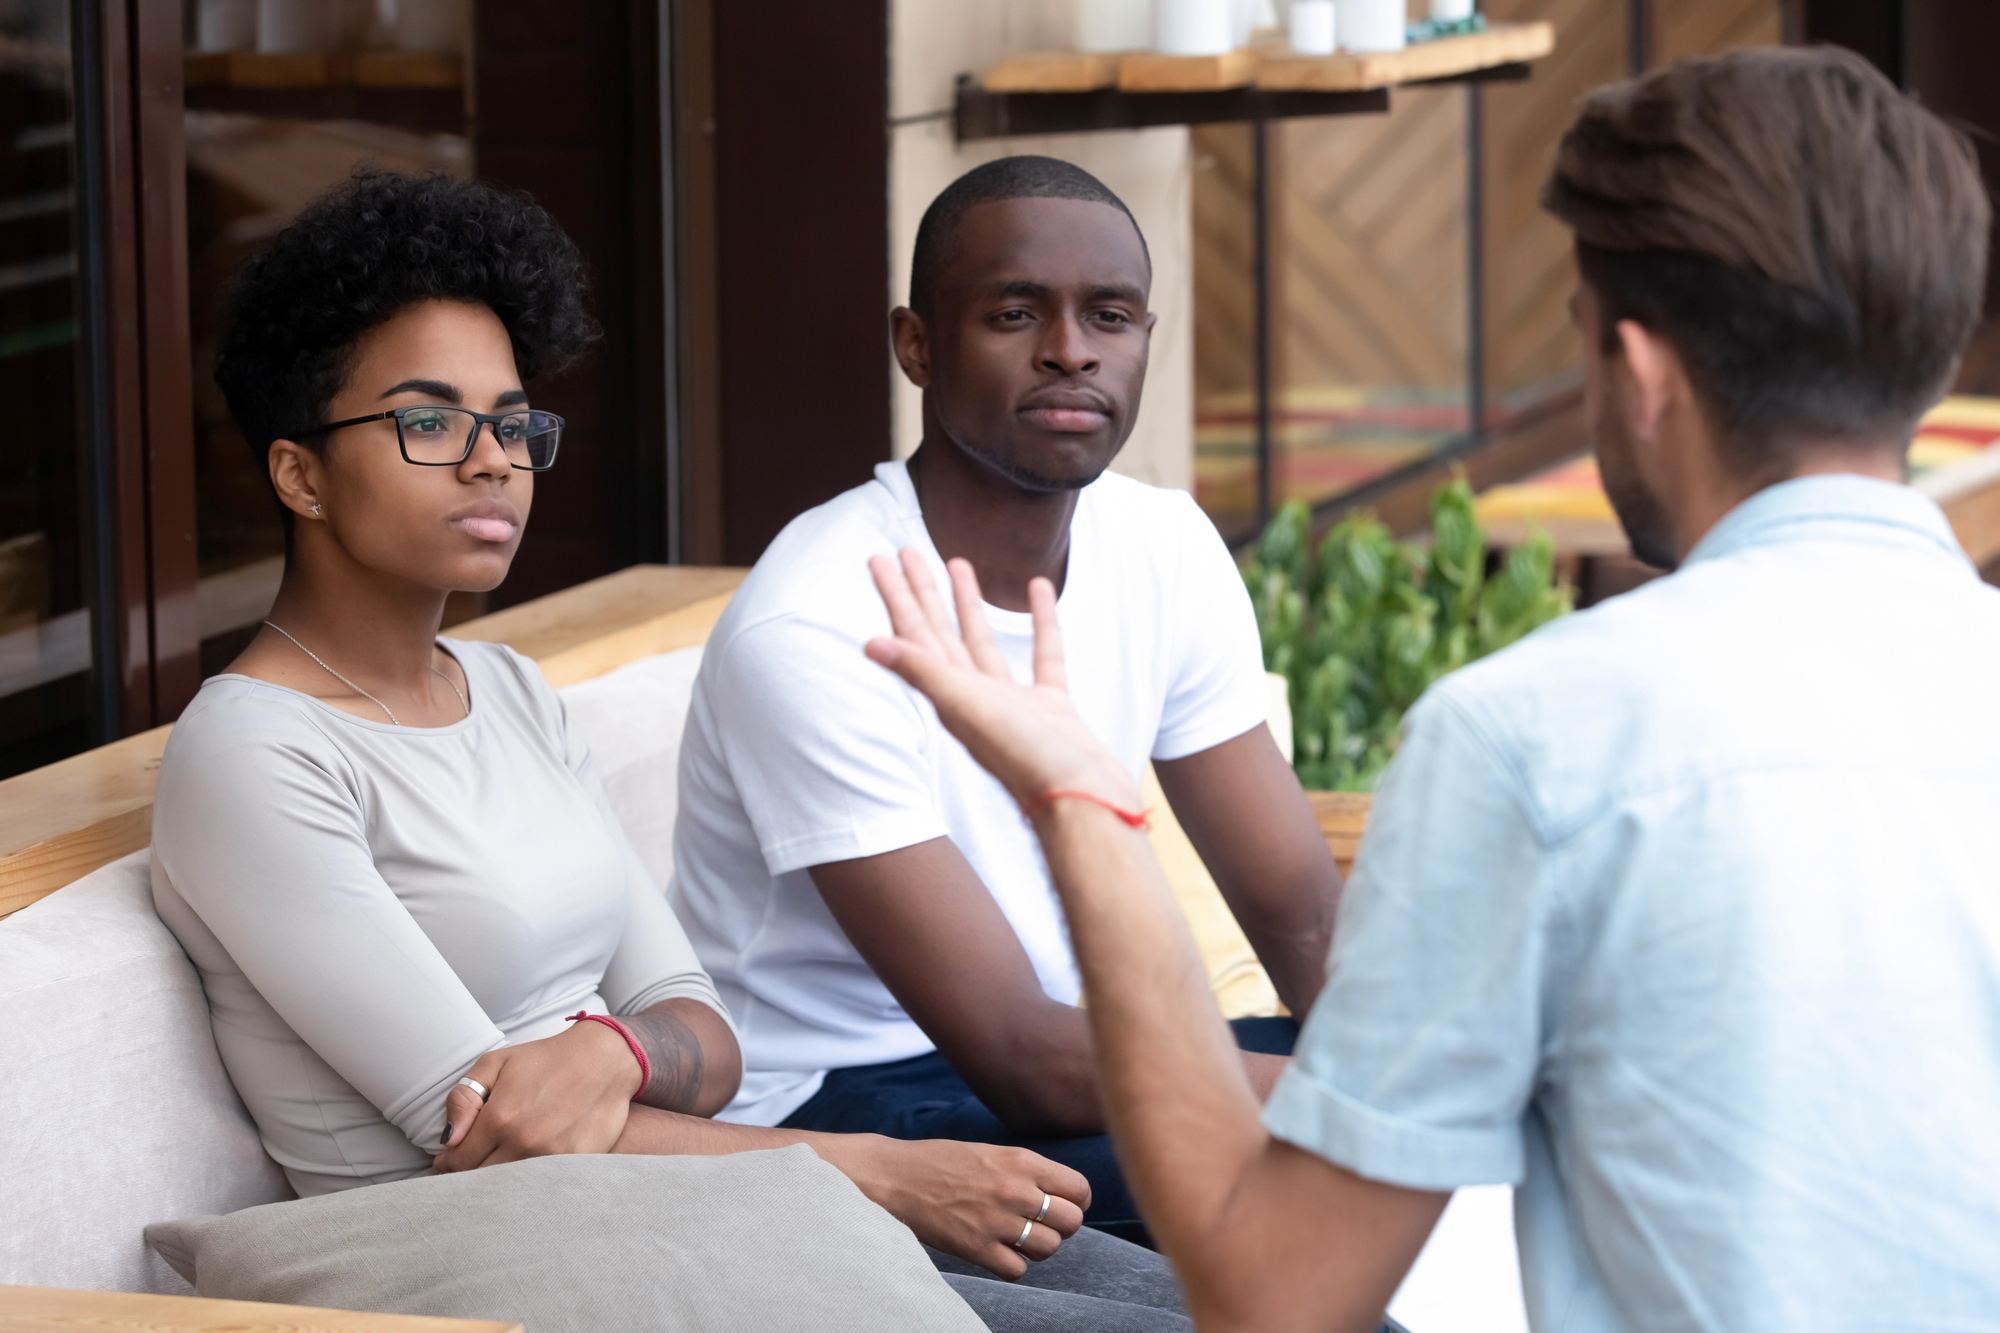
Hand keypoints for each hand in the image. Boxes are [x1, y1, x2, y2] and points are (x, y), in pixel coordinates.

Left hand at [435, 1018, 642, 1171]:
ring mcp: (551, 1156)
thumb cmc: (546, 1059)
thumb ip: (464, 1097)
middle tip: (474, 1164)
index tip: (449, 1160)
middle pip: (480, 1180)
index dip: (448, 1163)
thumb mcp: (497, 1063)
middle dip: (470, 1174)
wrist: (605, 1059)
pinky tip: (528, 1173)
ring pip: (508, 1189)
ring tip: (499, 1167)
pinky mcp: (576, 1163)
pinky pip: (541, 1187)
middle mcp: (524, 1141)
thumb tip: (447, 1139)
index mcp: (499, 1117)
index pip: (457, 1161)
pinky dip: (530, 1185)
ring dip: (498, 1184)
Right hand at [827, 1134, 1089, 1279]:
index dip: (1075, 1200)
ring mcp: (997, 1221)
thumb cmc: (940, 1162)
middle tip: (1039, 1224)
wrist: (894, 1177)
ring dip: (1036, 1248)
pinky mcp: (977, 1248)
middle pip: (1071, 1222)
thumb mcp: (990, 1153)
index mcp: (1021, 1160)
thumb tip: (1057, 1193)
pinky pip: (1018, 1270)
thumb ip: (1025, 1171)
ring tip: (1016, 1238)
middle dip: (1060, 1226)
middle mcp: (1016, 1190)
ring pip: (1049, 1248)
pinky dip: (1012, 1266)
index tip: (1062, 1204)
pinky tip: (996, 1252)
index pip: (1079, 1188)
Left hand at [864, 551, 1136, 812]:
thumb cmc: (1028, 760)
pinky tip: (1038, 591)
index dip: (897, 597)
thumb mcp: (971, 709)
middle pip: (940, 633)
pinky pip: (1043, 654)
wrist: (1085, 802)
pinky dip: (1040, 622)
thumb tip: (869, 644)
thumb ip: (925, 674)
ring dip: (968, 604)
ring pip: (984, 641)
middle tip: (906, 549)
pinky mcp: (1052, 708)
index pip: (915, 635)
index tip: (878, 559)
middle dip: (923, 592)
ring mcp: (1014, 704)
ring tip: (958, 563)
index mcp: (951, 696)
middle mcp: (975, 698)